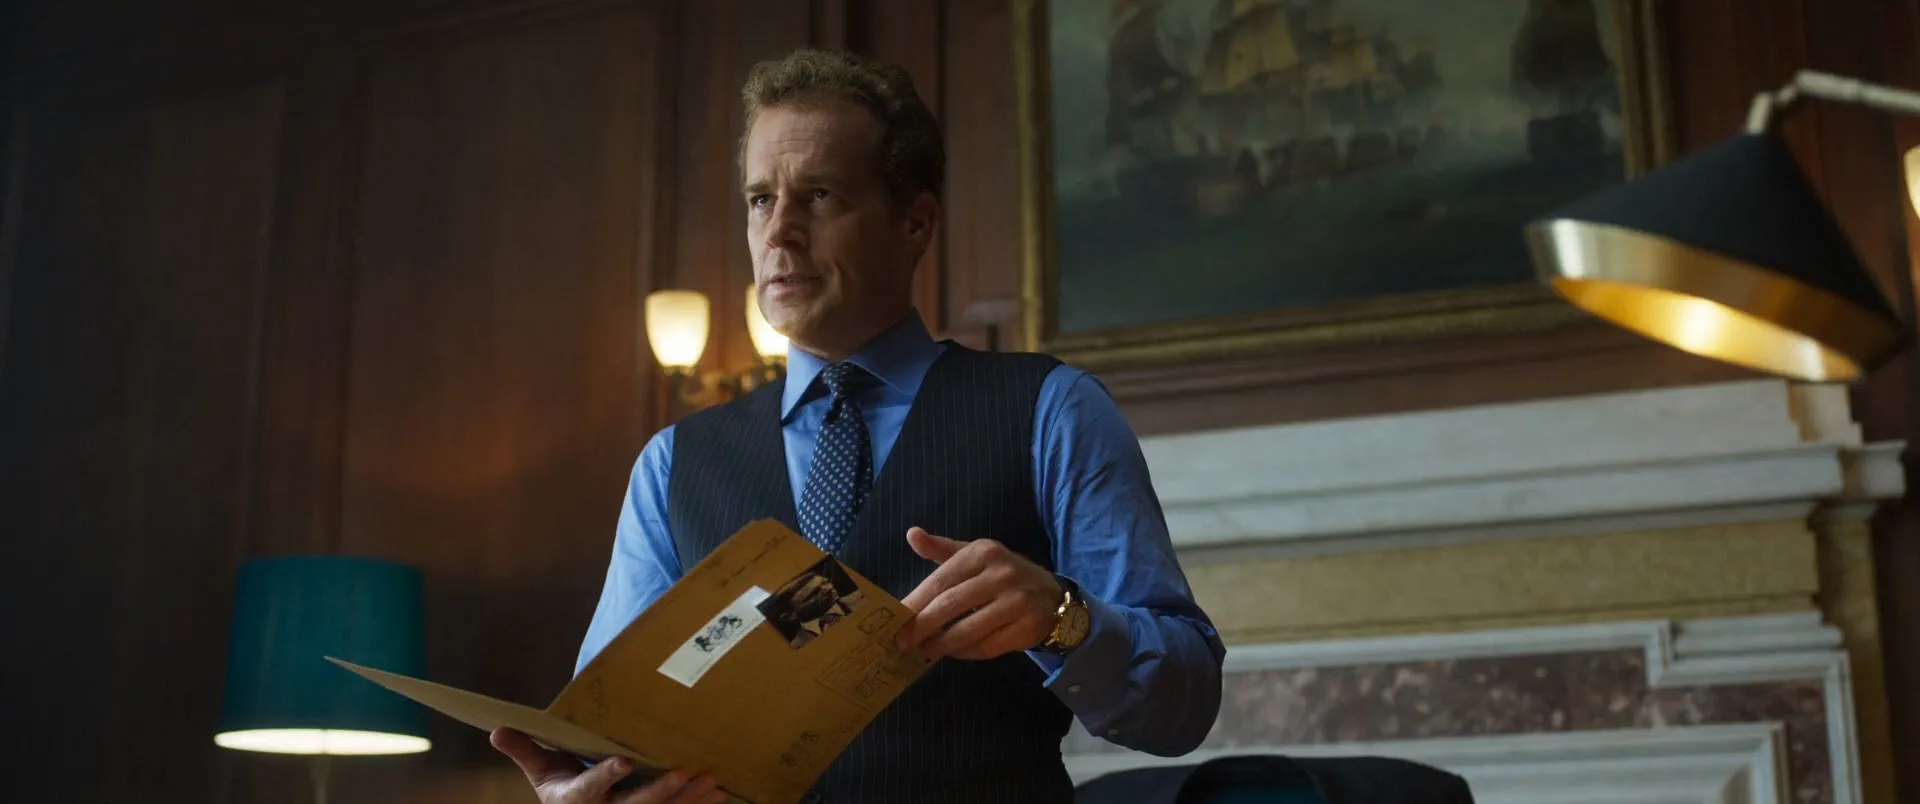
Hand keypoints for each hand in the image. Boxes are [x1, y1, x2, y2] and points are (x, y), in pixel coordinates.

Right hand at [491, 728, 727, 803]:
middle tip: (684, 773)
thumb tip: (497, 729)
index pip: (589, 789)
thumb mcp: (541, 770)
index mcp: (574, 800)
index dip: (606, 777)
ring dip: (689, 801)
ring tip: (712, 784)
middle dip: (660, 792)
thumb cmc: (561, 785)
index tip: (622, 762)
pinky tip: (720, 794)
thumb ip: (524, 749)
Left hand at [895, 527, 1063, 660]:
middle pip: (952, 604)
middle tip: (903, 642)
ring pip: (968, 629)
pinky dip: (966, 652)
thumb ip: (942, 549)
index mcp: (983, 553)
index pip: (941, 579)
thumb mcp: (975, 555)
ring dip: (941, 644)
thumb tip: (912, 534)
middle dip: (923, 626)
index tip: (896, 620)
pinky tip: (954, 652)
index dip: (916, 602)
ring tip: (925, 650)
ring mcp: (1017, 602)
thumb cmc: (1001, 575)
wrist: (1050, 595)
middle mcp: (1002, 574)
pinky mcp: (1027, 628)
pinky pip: (987, 646)